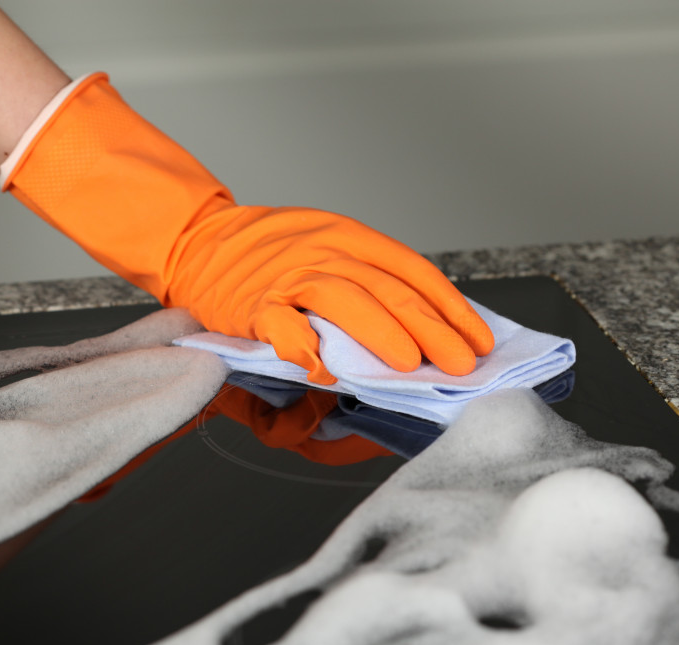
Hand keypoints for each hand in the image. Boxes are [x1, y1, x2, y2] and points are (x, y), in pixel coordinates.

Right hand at [3, 74, 493, 383]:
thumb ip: (365, 284)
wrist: (199, 241)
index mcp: (350, 238)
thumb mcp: (326, 249)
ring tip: (409, 365)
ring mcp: (289, 275)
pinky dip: (304, 347)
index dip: (451, 308)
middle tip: (461, 364)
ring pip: (346, 301)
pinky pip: (282, 325)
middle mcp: (326, 251)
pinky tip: (325, 372)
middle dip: (431, 329)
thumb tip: (418, 331)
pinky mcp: (253, 302)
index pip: (414, 272)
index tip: (479, 339)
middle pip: (390, 290)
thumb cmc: (270, 252)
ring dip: (380, 334)